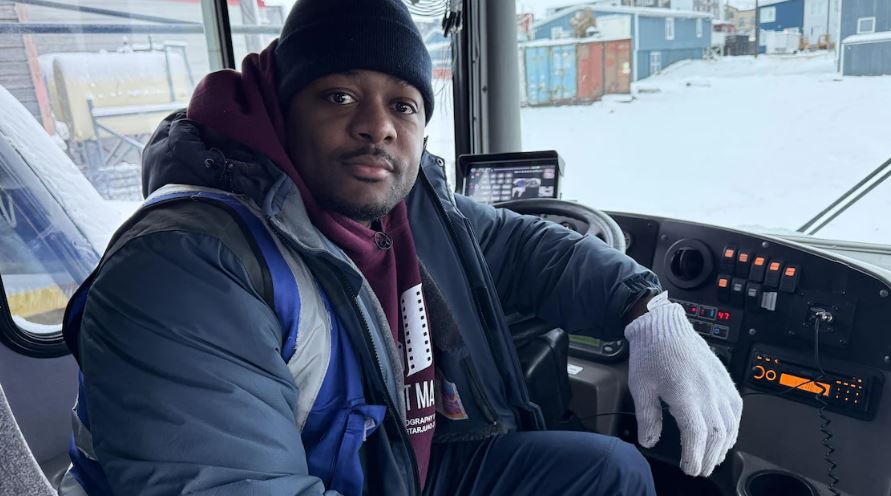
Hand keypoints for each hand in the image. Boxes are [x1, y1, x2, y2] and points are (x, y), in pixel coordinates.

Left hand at [624, 291, 742, 476]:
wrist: (664, 326)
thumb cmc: (651, 353)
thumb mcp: (640, 386)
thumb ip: (647, 417)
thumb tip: (649, 441)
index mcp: (686, 395)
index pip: (697, 436)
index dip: (695, 457)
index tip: (690, 468)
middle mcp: (708, 392)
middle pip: (716, 435)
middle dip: (710, 457)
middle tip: (700, 469)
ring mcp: (719, 386)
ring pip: (730, 424)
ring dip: (723, 445)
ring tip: (713, 458)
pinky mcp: (725, 379)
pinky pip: (736, 408)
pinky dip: (733, 426)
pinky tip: (726, 435)